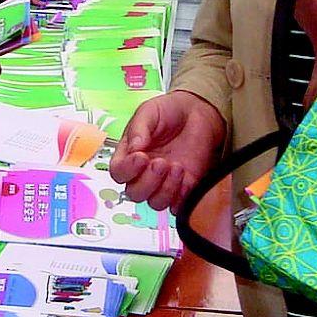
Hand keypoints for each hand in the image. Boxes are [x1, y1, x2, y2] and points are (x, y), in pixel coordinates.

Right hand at [109, 90, 226, 212]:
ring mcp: (164, 182)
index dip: (127, 170)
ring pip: (155, 203)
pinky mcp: (184, 187)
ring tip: (176, 166)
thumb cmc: (169, 111)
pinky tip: (186, 176)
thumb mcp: (149, 112)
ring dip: (165, 189)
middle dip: (148, 181)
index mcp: (129, 155)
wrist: (198, 111)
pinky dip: (181, 196)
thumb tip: (134, 148)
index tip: (141, 156)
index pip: (119, 172)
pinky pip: (178, 205)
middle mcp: (144, 173)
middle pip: (135, 193)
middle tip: (161, 162)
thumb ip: (139, 129)